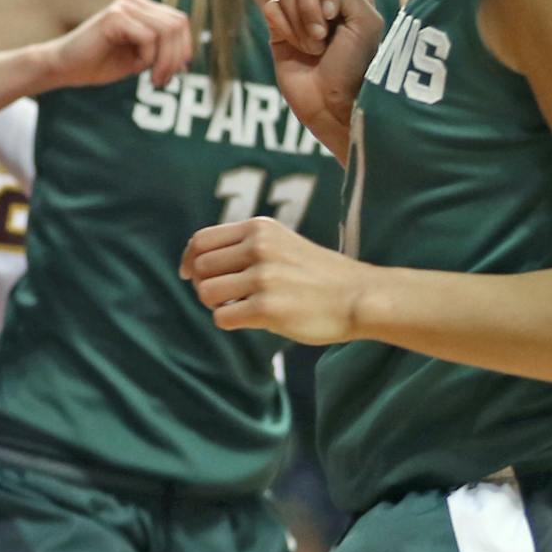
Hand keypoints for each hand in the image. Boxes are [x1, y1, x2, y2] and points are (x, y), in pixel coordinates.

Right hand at [35, 0, 190, 89]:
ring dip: (164, 60)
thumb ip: (161, 51)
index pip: (179, 20)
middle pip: (177, 24)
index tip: (177, 72)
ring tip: (154, 79)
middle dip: (176, 57)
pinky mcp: (114, 17)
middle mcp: (134, 2)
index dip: (184, 47)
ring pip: (166, 31)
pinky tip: (134, 66)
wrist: (64, 68)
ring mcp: (124, 6)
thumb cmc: (98, 64)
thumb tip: (187, 59)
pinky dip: (147, 57)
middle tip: (163, 80)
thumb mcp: (139, 57)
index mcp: (141, 8)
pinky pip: (148, 37)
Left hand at [180, 216, 372, 345]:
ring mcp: (264, 278)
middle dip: (205, 285)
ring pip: (207, 292)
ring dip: (216, 305)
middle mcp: (259, 248)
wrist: (361, 297)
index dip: (190, 259)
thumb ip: (246, 246)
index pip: (202, 240)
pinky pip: (222, 317)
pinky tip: (250, 320)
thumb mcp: (282, 243)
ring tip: (239, 308)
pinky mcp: (268, 308)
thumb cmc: (319, 275)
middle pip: (200, 267)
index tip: (190, 274)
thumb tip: (196, 264)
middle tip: (226, 297)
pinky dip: (229, 322)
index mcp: (259, 229)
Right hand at [264, 0, 385, 150]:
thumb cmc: (355, 65)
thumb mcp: (366, 22)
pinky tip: (298, 48)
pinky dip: (284, 28)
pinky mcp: (279, 28)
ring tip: (314, 47)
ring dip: (299, 20)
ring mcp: (300, 12)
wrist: (332, 103)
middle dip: (309, 1)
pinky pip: (270, 8)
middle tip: (322, 33)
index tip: (333, 14)